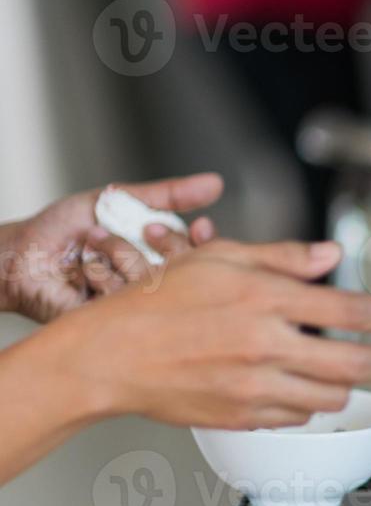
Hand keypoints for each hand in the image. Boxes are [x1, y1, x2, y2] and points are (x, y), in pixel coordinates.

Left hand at [0, 174, 222, 321]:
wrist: (18, 253)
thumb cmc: (62, 228)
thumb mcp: (118, 199)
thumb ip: (168, 194)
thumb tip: (215, 183)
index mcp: (159, 255)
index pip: (201, 255)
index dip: (205, 243)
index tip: (201, 226)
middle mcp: (151, 282)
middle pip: (186, 272)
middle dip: (167, 246)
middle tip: (143, 231)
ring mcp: (132, 304)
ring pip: (155, 285)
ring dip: (123, 256)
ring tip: (94, 247)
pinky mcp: (111, 322)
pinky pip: (126, 302)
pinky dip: (103, 277)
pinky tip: (85, 271)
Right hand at [40, 239, 370, 429]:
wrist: (108, 356)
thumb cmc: (157, 300)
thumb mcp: (219, 258)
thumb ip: (282, 258)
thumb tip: (330, 255)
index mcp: (265, 299)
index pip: (351, 311)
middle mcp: (267, 345)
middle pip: (355, 364)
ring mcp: (256, 387)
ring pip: (331, 395)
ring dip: (350, 384)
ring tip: (356, 371)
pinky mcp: (243, 417)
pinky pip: (298, 415)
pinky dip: (310, 402)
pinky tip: (307, 387)